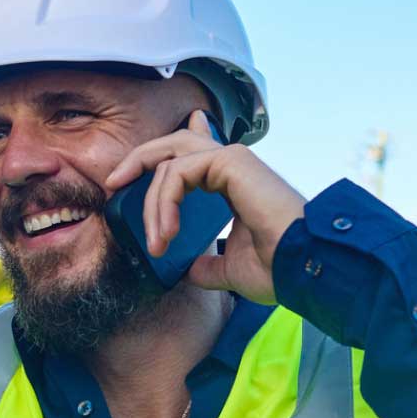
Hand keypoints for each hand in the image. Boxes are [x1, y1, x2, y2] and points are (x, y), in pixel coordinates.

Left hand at [104, 110, 304, 303]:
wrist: (304, 269)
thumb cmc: (277, 269)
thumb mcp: (230, 270)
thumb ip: (206, 265)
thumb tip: (187, 272)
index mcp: (231, 182)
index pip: (186, 157)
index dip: (153, 165)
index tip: (122, 186)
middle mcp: (231, 165)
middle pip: (172, 145)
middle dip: (137, 161)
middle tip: (112, 186)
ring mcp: (231, 160)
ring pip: (169, 161)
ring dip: (151, 202)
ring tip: (155, 241)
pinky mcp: (230, 162)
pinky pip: (178, 171)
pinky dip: (163, 201)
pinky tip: (165, 233)